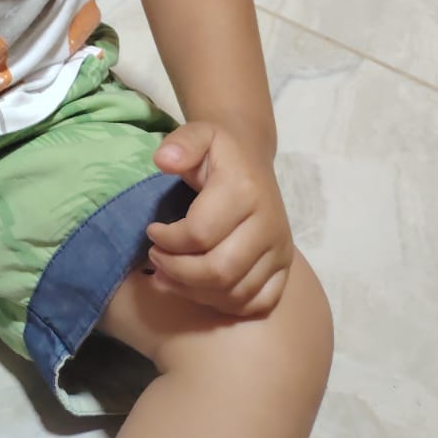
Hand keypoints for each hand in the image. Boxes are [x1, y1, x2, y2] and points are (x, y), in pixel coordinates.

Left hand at [145, 121, 293, 317]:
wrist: (252, 159)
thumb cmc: (219, 151)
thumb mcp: (198, 134)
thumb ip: (181, 143)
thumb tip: (162, 161)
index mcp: (245, 191)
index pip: (200, 233)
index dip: (168, 240)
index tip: (152, 231)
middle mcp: (269, 225)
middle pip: (219, 270)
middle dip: (178, 271)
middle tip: (156, 258)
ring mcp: (280, 251)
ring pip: (236, 293)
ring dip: (194, 291)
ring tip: (168, 275)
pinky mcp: (286, 269)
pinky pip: (256, 304)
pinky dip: (223, 303)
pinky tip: (198, 288)